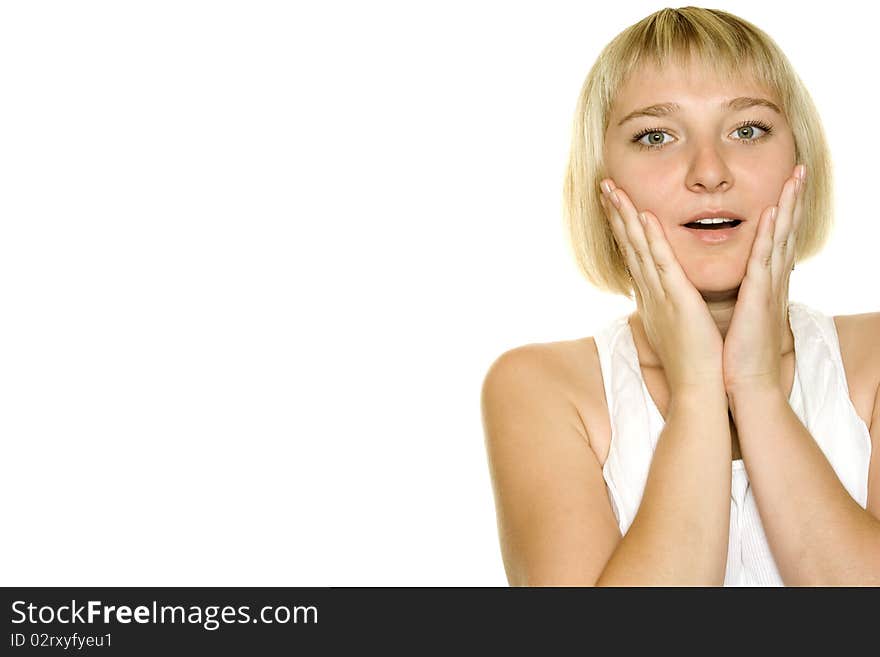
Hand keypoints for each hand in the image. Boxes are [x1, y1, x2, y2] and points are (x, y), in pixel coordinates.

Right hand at [599, 179, 723, 394]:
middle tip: (604, 185)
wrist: (698, 389)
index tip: (614, 202)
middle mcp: (650, 292)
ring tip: (613, 190)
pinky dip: (652, 239)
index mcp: (652, 296)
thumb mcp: (676, 326)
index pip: (634, 253)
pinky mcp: (677, 300)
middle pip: (629, 245)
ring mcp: (660, 295)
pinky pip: (663, 263)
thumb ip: (669, 306)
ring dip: (625, 217)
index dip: (622, 226)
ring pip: (639, 248)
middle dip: (615, 213)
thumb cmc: (692, 362)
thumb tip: (665, 299)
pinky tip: (644, 217)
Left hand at [722, 163, 805, 394]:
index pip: (776, 240)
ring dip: (788, 205)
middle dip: (793, 199)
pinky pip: (763, 259)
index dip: (784, 211)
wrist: (745, 382)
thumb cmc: (738, 352)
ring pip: (779, 238)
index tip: (787, 184)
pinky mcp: (758, 298)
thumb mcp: (742, 315)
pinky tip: (773, 212)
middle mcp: (772, 281)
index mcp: (765, 284)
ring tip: (795, 177)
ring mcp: (768, 288)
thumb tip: (740, 285)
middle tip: (799, 168)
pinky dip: (768, 234)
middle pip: (785, 231)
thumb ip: (743, 295)